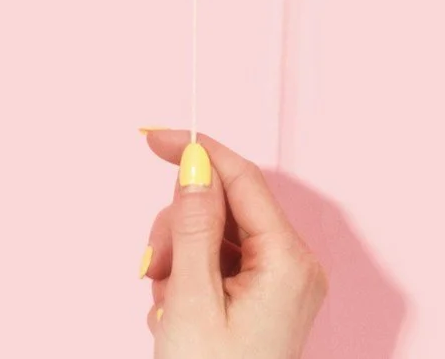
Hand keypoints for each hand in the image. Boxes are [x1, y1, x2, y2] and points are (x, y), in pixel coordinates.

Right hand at [139, 130, 326, 354]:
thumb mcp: (191, 295)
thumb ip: (192, 221)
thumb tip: (194, 160)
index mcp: (288, 262)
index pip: (241, 178)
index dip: (196, 150)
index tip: (149, 137)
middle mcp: (295, 268)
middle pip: (225, 205)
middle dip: (179, 225)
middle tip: (154, 266)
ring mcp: (282, 285)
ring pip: (216, 232)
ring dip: (178, 254)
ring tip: (164, 299)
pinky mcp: (267, 300)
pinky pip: (220, 260)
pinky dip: (189, 273)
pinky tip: (175, 307)